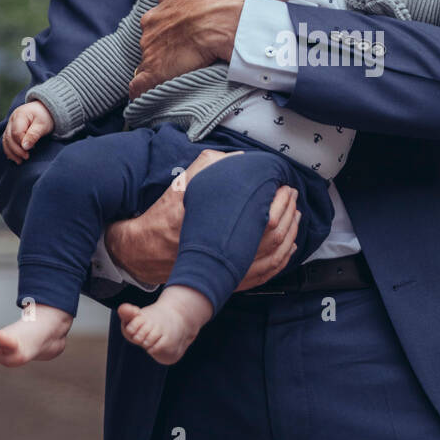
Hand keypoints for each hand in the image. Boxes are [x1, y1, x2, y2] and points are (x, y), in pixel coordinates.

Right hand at [2, 101, 54, 162]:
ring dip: (11, 152)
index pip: (16, 133)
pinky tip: (15, 158)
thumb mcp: (43, 125)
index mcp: (19, 115)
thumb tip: (25, 147)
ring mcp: (10, 124)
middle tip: (26, 158)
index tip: (30, 152)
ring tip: (19, 161)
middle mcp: (12, 119)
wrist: (46, 109)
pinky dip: (10, 150)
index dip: (21, 144)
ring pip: (6, 140)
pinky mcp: (11, 130)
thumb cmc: (46, 116)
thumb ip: (33, 135)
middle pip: (9, 137)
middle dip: (16, 150)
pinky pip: (7, 141)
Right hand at [103, 147, 300, 287]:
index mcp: (216, 226)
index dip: (280, 201)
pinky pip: (264, 274)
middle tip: (293, 196)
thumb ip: (210, 166)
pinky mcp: (228, 280)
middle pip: (274, 237)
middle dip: (289, 213)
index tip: (284, 186)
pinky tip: (289, 248)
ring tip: (295, 216)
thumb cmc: (164, 215)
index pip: (263, 217)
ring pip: (273, 257)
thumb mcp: (184, 183)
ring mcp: (228, 270)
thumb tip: (239, 158)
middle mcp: (226, 252)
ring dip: (290, 235)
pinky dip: (281, 261)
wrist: (144, 249)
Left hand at [129, 0, 246, 98]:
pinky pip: (139, 87)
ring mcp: (150, 55)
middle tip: (180, 56)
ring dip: (159, 69)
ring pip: (148, 65)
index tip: (176, 40)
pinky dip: (141, 91)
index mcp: (154, 16)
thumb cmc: (210, 0)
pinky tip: (146, 96)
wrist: (222, 21)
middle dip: (161, 52)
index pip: (152, 29)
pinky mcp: (155, 73)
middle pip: (149, 47)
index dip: (164, 35)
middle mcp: (148, 34)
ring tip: (175, 74)